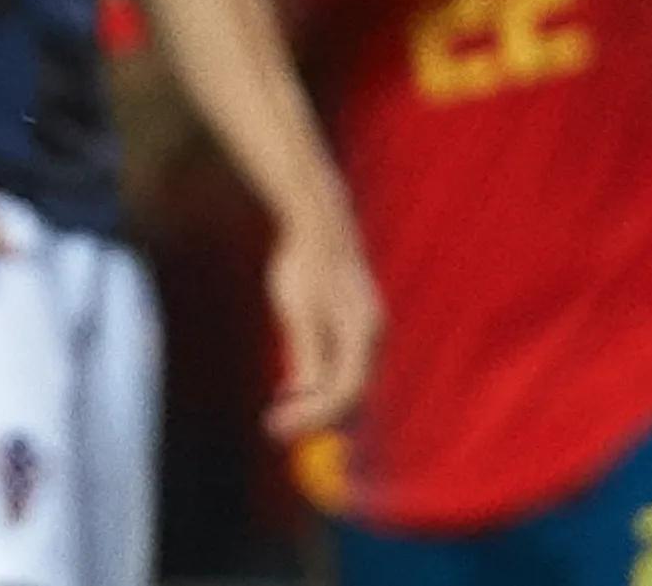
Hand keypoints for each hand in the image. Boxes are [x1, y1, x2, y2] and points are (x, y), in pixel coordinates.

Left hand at [263, 201, 382, 440]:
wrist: (318, 222)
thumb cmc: (304, 264)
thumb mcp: (299, 312)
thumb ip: (308, 354)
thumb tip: (308, 395)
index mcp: (361, 335)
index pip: (345, 392)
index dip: (313, 416)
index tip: (280, 427)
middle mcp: (372, 336)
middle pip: (350, 392)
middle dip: (316, 414)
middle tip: (279, 428)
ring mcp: (367, 329)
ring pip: (347, 381)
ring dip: (317, 400)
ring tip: (282, 410)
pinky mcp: (356, 323)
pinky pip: (342, 366)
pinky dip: (320, 382)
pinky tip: (293, 385)